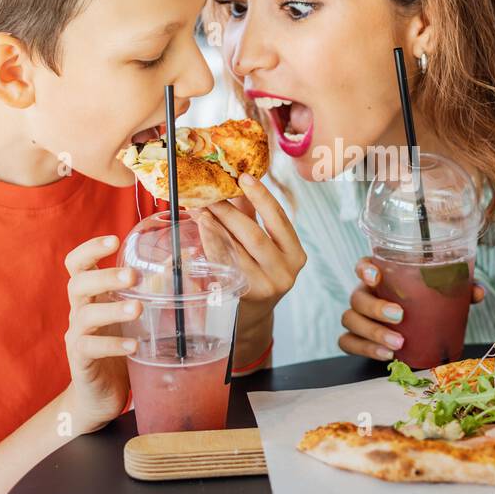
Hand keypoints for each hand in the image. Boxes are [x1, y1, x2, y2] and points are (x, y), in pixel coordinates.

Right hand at [63, 234, 138, 433]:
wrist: (99, 396)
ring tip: (137, 309)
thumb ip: (152, 293)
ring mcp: (77, 335)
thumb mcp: (137, 319)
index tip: (114, 240)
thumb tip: (183, 263)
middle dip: (105, 276)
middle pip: (78, 283)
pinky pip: (90, 348)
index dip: (91, 249)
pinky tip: (133, 345)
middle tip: (133, 277)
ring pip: (84, 315)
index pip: (78, 264)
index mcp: (92, 295)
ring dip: (112, 309)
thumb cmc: (121, 350)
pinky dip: (113, 345)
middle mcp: (80, 311)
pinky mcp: (80, 360)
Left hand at [195, 173, 305, 320]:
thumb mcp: (262, 245)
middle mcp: (285, 271)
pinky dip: (210, 245)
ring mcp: (266, 287)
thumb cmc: (256, 274)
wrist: (251, 316)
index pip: (279, 219)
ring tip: (198, 209)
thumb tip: (235, 182)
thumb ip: (252, 216)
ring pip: (237, 249)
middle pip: (254, 234)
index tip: (243, 176)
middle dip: (228, 211)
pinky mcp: (244, 296)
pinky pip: (224, 265)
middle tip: (208, 194)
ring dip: (214, 226)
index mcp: (295, 254)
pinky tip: (201, 231)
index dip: (261, 196)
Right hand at [338, 256, 485, 359]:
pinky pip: (348, 343)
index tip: (376, 276)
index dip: (364, 269)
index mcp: (381, 279)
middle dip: (376, 307)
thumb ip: (458, 290)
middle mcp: (365, 295)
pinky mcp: (355, 339)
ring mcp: (357, 317)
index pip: (363, 266)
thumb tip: (476, 292)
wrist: (413, 333)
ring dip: (372, 332)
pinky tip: (386, 355)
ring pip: (350, 320)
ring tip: (397, 344)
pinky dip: (365, 349)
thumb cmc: (423, 306)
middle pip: (357, 297)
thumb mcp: (440, 296)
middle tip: (399, 316)